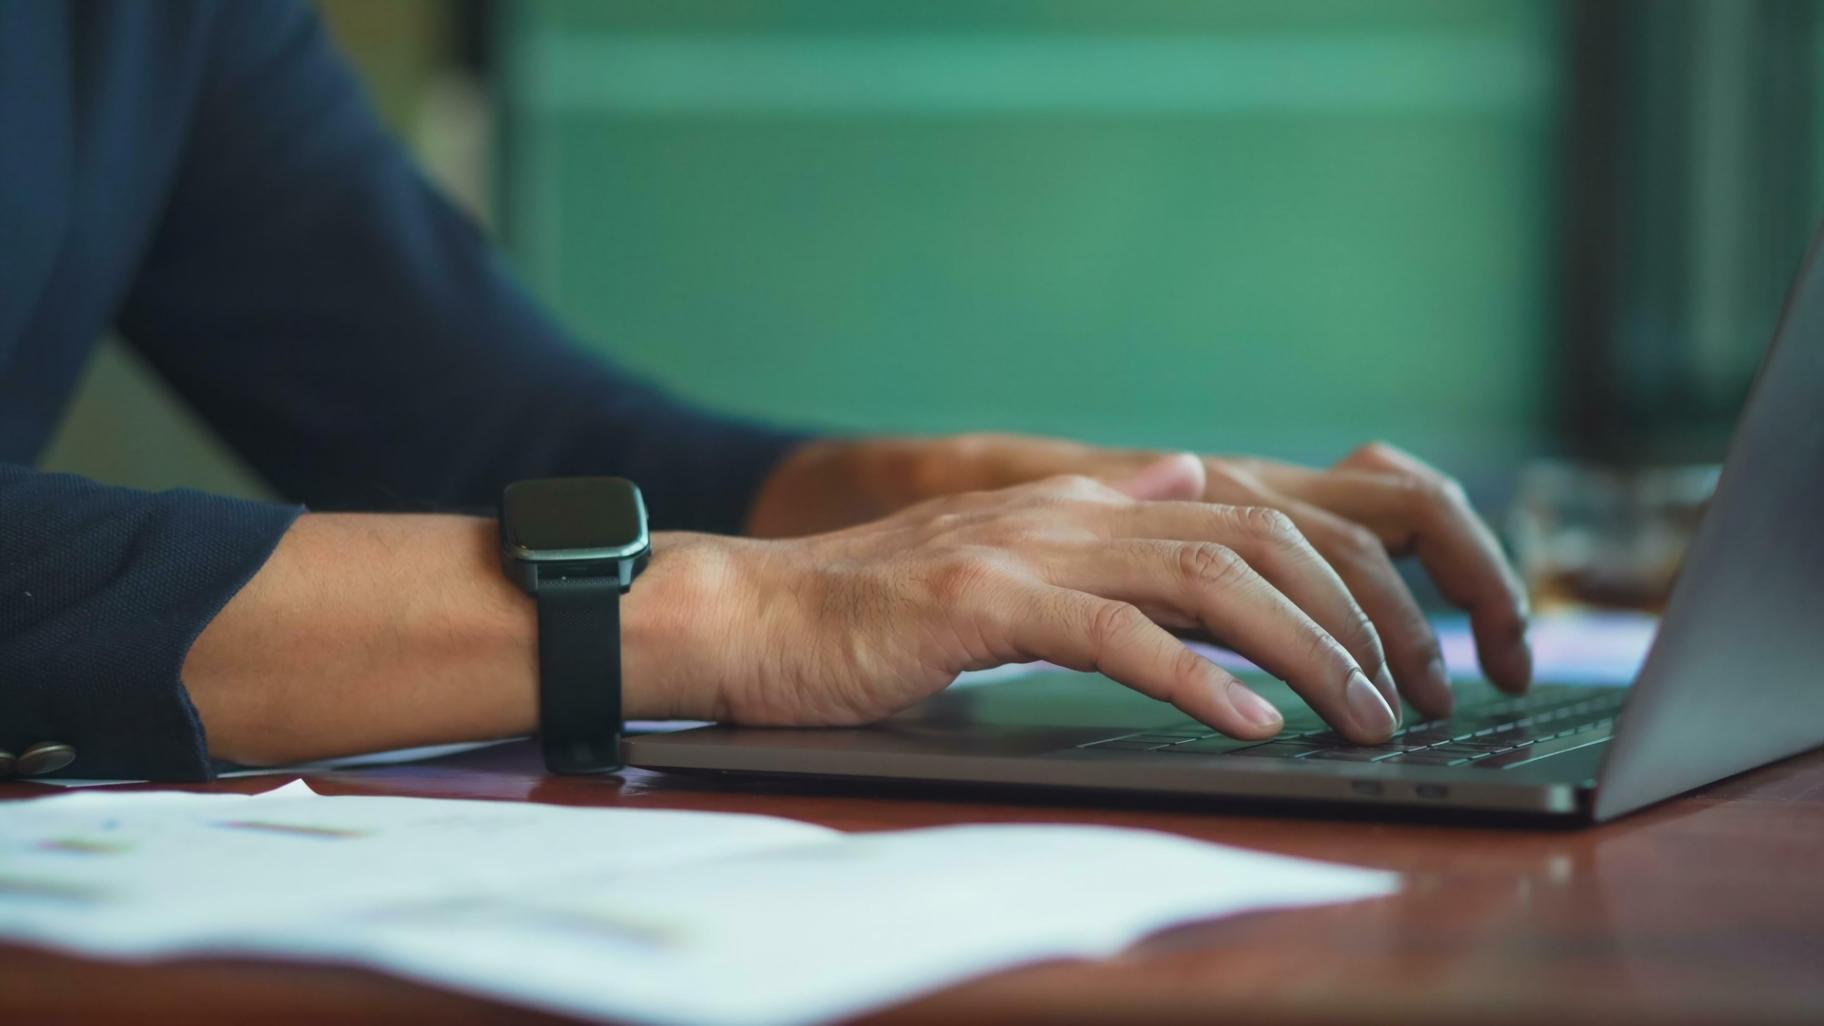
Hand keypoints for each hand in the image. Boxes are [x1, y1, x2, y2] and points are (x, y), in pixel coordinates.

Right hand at [632, 471, 1409, 744]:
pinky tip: (1250, 723)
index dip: (1340, 577)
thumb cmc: (871, 608)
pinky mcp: (982, 601)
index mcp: (1082, 502)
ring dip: (1302, 652)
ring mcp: (1027, 549)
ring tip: (1356, 715)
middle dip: (1352, 617)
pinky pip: (1115, 634)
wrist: (750, 612)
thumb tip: (1186, 479)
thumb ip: (1099, 518)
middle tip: (1406, 694)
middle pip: (1257, 539)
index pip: (1250, 516)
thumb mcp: (1002, 549)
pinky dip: (1197, 680)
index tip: (1393, 650)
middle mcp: (1069, 509)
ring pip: (1207, 579)